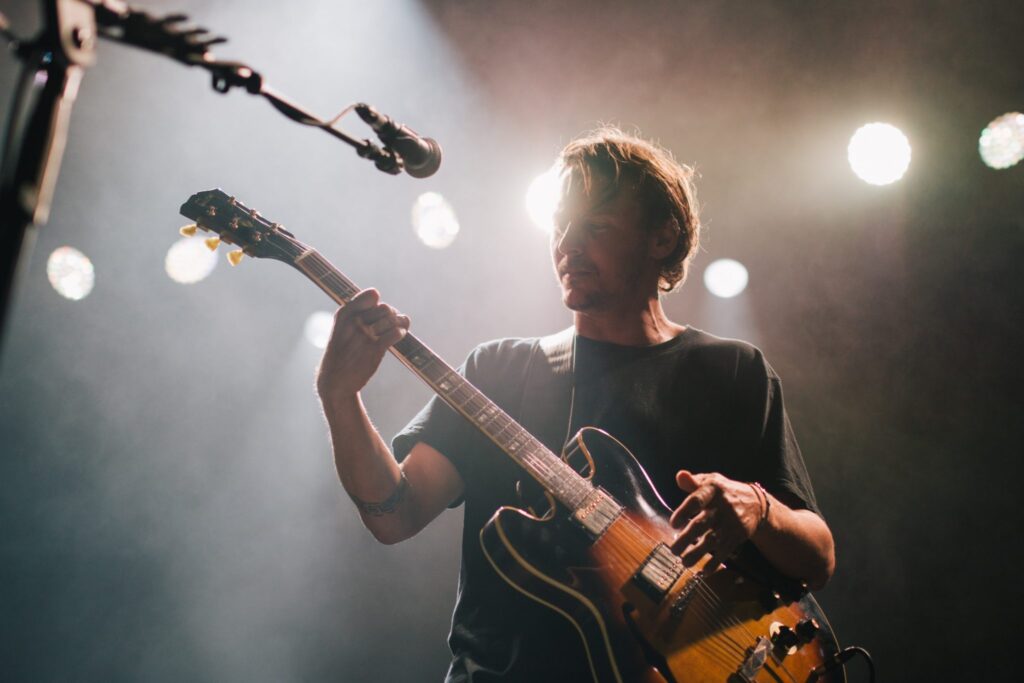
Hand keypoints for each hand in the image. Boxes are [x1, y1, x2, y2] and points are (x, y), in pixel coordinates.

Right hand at [316, 289, 409, 403]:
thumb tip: (379, 298)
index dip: (378, 303)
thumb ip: (356, 312)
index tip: (377, 312)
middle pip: (386, 308)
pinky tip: (399, 336)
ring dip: (400, 323)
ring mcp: (365, 335)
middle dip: (392, 314)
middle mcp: (354, 322)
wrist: (335, 380)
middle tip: (391, 323)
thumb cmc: (341, 353)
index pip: (371, 296)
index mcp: (344, 314)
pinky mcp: (375, 349)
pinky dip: (401, 333)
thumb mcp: (340, 329)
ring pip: (393, 319)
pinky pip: (396, 333)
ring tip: (399, 328)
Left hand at [669, 470, 763, 570]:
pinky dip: (715, 563)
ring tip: (684, 562)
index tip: (673, 524)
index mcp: (713, 490)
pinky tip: (704, 571)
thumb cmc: (724, 492)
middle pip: (702, 524)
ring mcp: (731, 523)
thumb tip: (679, 476)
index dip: (684, 512)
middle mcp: (722, 507)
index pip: (697, 500)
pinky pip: (725, 551)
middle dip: (687, 538)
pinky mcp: (738, 536)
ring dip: (697, 553)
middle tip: (673, 549)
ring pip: (712, 541)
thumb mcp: (711, 481)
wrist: (756, 503)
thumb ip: (693, 482)